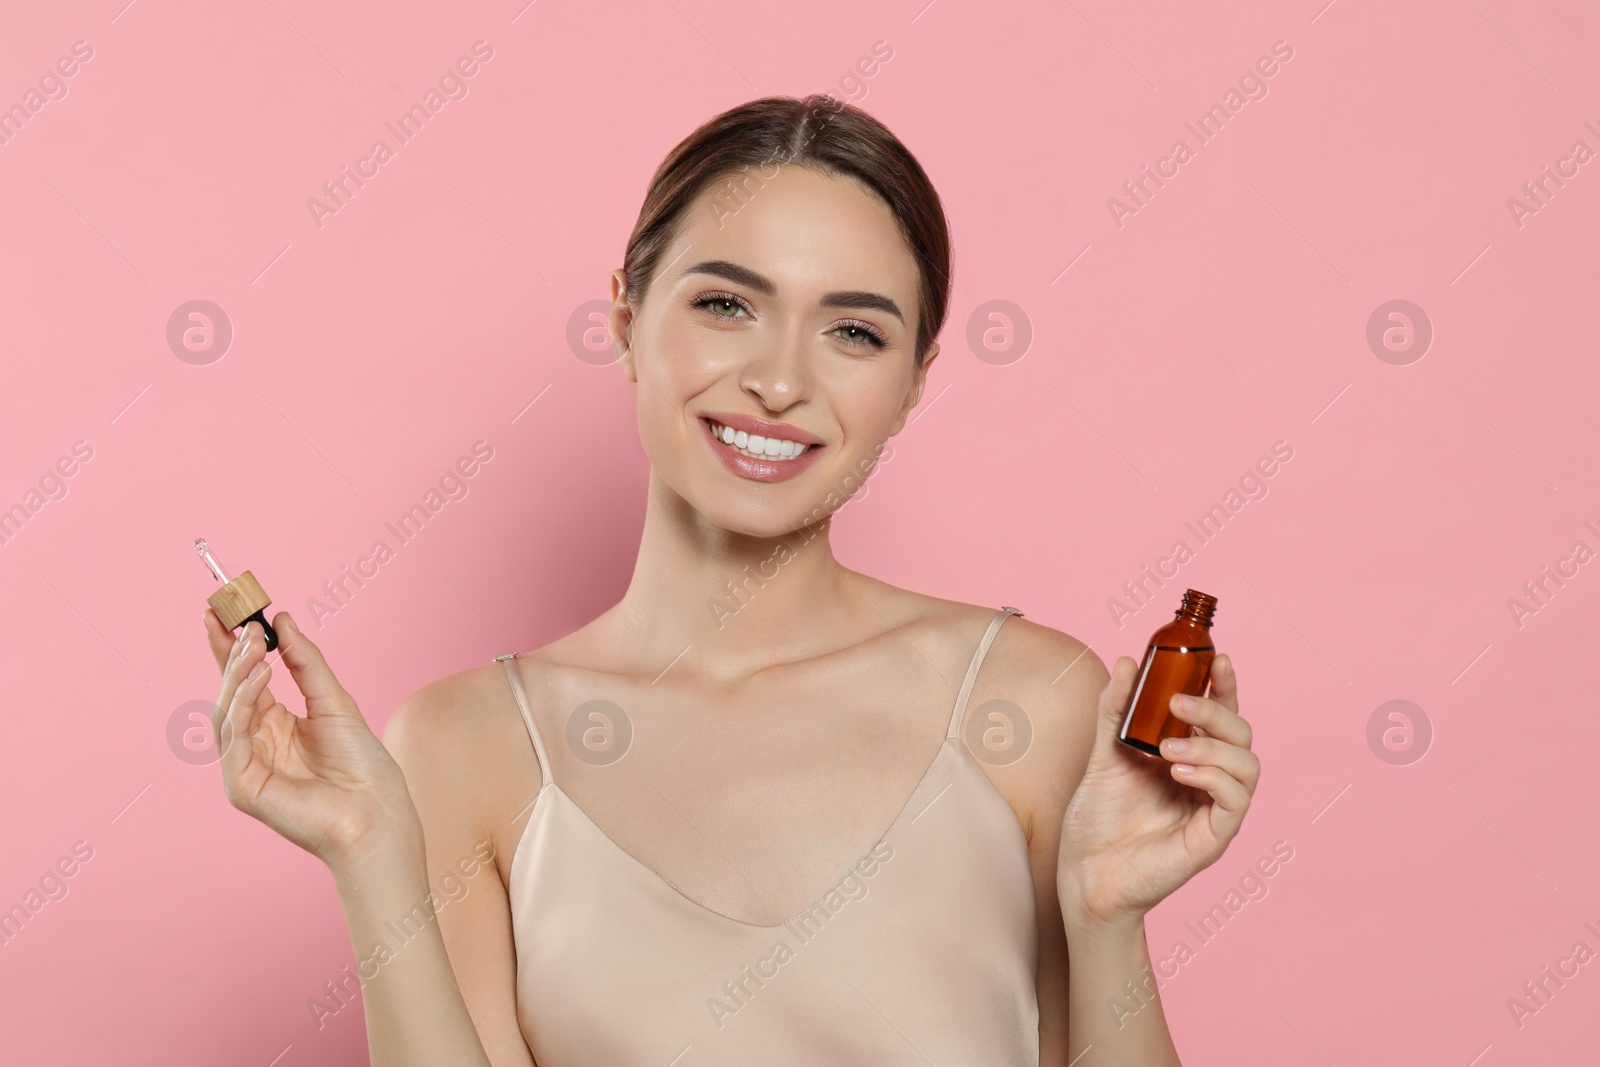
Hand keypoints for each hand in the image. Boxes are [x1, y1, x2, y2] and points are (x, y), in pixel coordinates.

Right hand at [204, 609, 421, 871]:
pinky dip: (243, 702)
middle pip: (229, 692)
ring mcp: (245, 766)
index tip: (220, 609)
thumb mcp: (334, 700)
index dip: (230, 646)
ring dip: (237, 674)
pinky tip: (258, 676)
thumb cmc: (362, 764)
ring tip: (252, 645)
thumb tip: (283, 619)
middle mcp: (254, 743)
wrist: (376, 811)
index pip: (245, 679)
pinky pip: (233, 737)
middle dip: (227, 654)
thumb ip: (305, 662)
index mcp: (274, 725)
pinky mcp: (241, 786)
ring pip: (225, 712)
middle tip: (231, 618)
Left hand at [1056, 653, 1258, 926]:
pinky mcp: (1213, 839)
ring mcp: (1214, 811)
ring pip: (1247, 766)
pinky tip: (1179, 771)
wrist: (1084, 872)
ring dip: (1211, 746)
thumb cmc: (1098, 818)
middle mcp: (1209, 782)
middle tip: (1178, 701)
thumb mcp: (1104, 753)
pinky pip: (1235, 801)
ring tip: (1168, 747)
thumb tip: (1126, 662)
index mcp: (1191, 757)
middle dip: (1216, 710)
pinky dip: (1212, 778)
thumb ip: (1116, 710)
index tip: (1216, 657)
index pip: (1221, 715)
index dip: (1225, 686)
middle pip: (1241, 735)